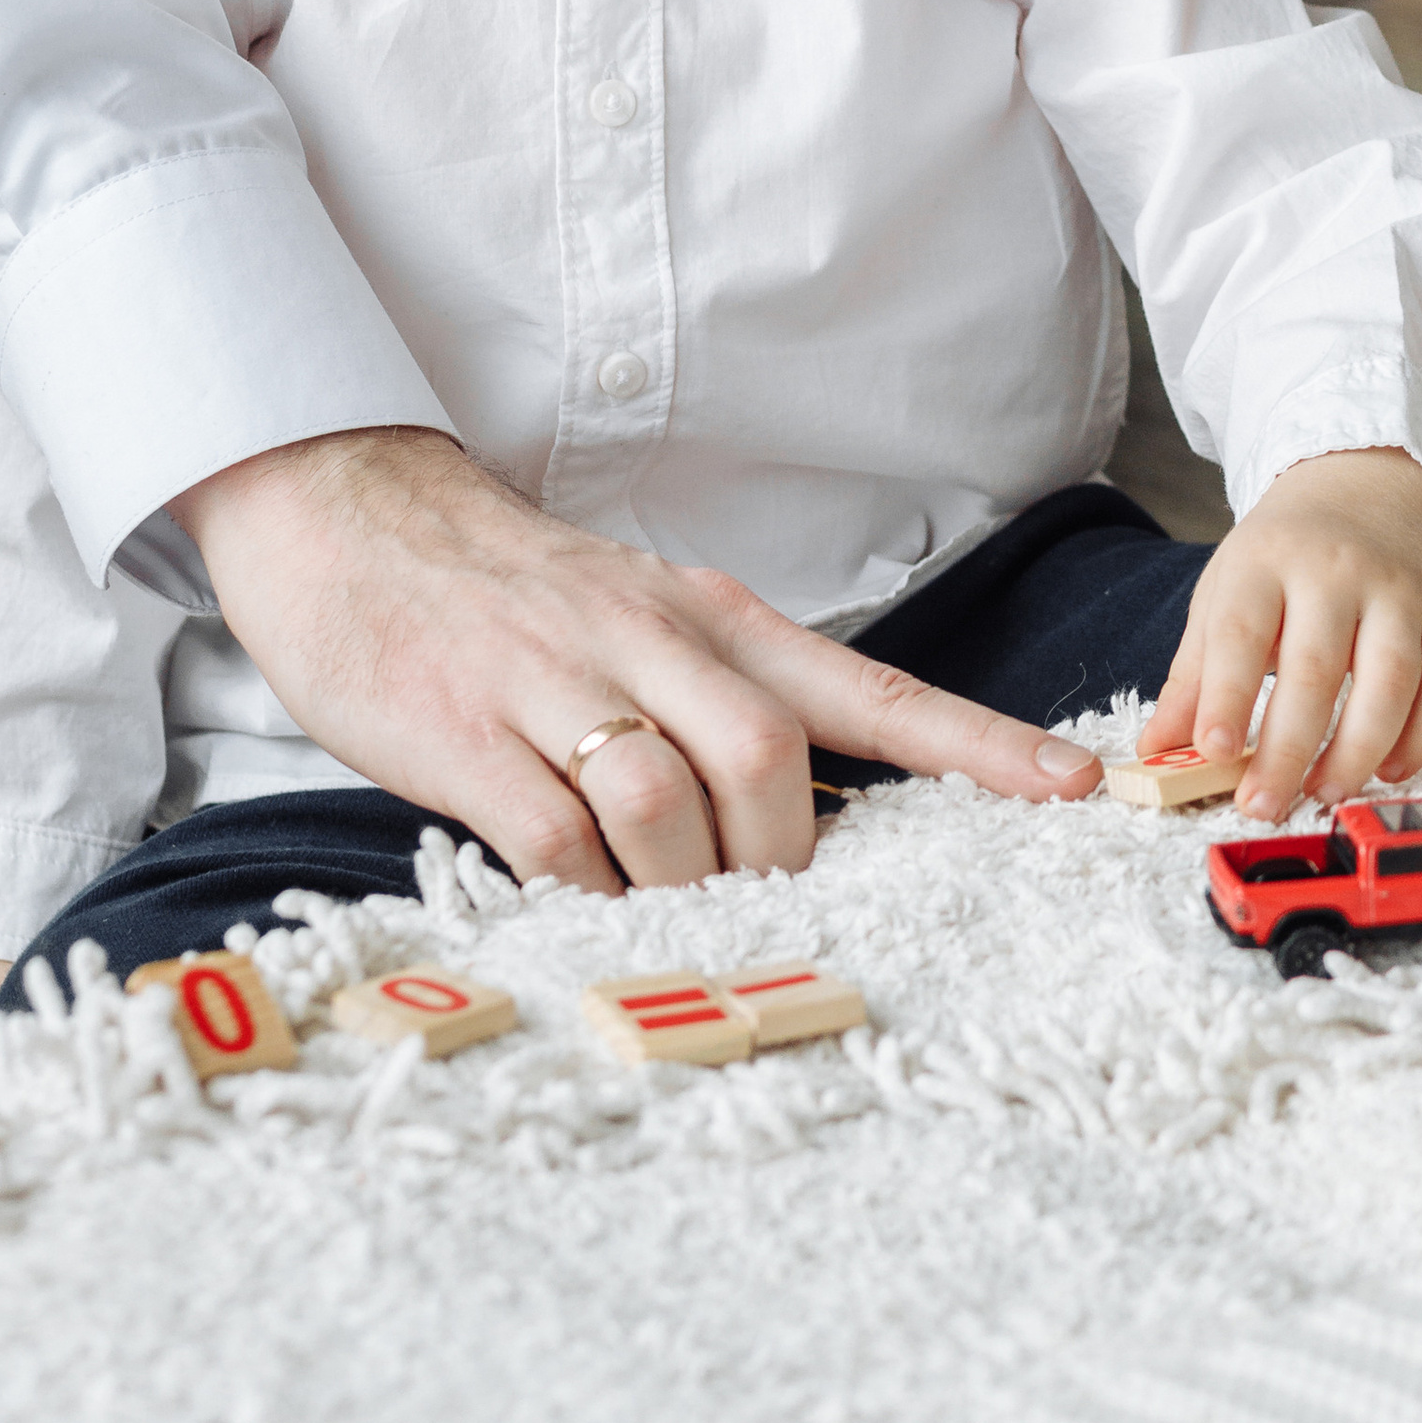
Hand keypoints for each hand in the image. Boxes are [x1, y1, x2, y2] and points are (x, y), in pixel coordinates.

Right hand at [172, 426, 1102, 894]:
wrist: (352, 514)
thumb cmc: (511, 594)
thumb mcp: (641, 616)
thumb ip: (722, 697)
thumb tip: (805, 821)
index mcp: (712, 615)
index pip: (868, 686)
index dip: (975, 744)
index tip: (1069, 790)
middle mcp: (652, 639)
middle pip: (770, 762)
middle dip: (782, 858)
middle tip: (760, 905)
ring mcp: (558, 684)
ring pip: (669, 807)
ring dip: (681, 885)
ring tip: (660, 908)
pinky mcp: (468, 734)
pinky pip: (556, 841)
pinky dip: (583, 894)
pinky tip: (575, 900)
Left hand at [1139, 447, 1421, 818]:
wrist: (1363, 487)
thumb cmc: (1283, 555)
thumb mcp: (1225, 592)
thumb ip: (1194, 674)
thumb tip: (1156, 750)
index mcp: (1266, 560)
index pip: (1242, 632)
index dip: (1227, 696)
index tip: (1213, 753)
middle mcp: (1336, 570)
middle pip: (1316, 668)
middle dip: (1288, 748)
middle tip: (1262, 805)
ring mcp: (1398, 592)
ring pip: (1392, 681)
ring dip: (1358, 751)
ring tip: (1323, 793)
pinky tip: (1387, 771)